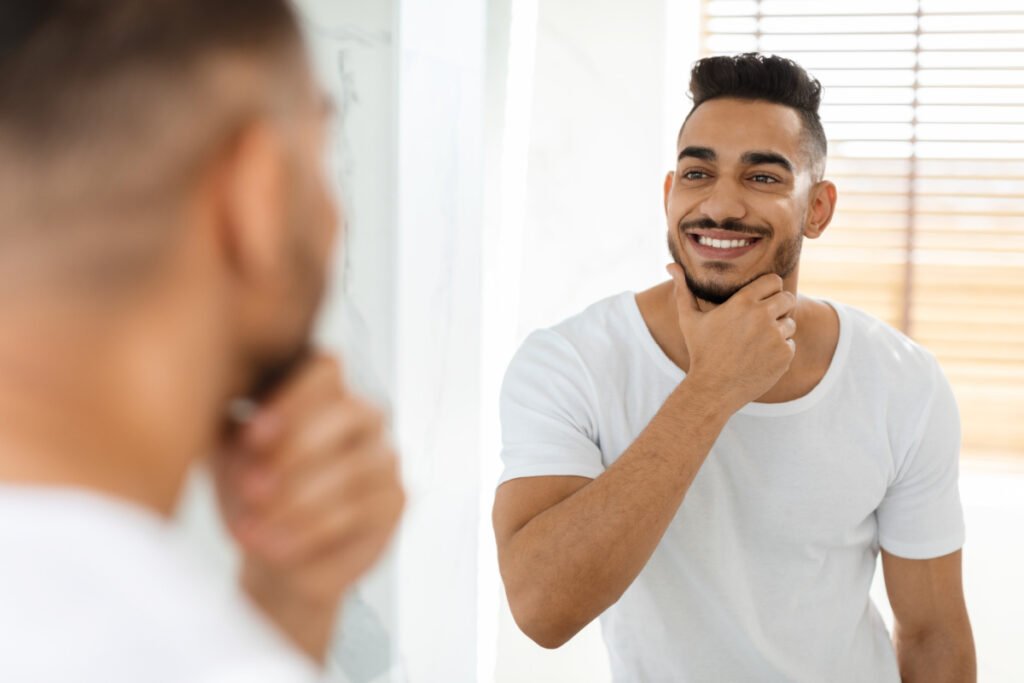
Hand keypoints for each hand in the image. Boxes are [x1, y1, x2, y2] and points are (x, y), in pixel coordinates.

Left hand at [213, 354, 404, 660]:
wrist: (273, 554)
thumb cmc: (251, 495)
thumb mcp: (231, 457)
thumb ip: (232, 426)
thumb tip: (226, 408)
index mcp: (324, 393)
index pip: (326, 368)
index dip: (292, 399)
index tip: (252, 435)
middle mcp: (365, 417)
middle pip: (348, 412)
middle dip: (297, 451)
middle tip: (252, 489)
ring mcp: (385, 457)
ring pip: (352, 470)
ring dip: (296, 503)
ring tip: (250, 530)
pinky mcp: (396, 500)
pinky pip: (358, 511)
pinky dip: (309, 533)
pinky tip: (273, 547)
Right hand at [666, 265, 795, 411]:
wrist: (713, 389)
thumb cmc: (700, 351)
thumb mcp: (688, 319)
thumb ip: (683, 290)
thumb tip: (671, 265)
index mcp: (742, 302)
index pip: (774, 280)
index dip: (770, 288)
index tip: (762, 298)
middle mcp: (762, 316)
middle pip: (788, 298)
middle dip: (779, 307)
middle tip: (763, 321)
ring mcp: (775, 336)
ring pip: (790, 323)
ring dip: (779, 331)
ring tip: (757, 343)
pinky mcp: (784, 355)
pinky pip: (790, 344)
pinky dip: (779, 351)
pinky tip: (759, 358)